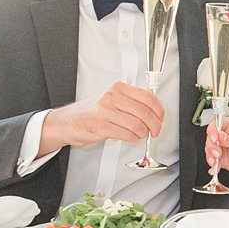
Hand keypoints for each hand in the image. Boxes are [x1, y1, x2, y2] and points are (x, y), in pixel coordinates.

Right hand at [42, 84, 164, 153]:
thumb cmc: (90, 112)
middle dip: (155, 125)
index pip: (149, 97)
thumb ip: (131, 99)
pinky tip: (131, 138)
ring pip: (138, 125)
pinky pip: (127, 135)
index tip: (161, 118)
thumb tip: (154, 103)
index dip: (160, 111)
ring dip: (143, 134)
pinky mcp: (102, 127)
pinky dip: (133, 139)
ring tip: (140, 135)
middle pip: (146, 112)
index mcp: (118, 88)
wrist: (67, 122)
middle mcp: (112, 97)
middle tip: (155, 131)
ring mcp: (106, 111)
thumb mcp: (112, 98)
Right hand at [206, 115, 228, 184]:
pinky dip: (212, 163)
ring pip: (208, 147)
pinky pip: (210, 158)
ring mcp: (218, 145)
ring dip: (211, 155)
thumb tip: (220, 135)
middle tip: (218, 152)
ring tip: (217, 160)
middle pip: (210, 136)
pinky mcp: (215, 155)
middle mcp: (221, 134)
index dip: (213, 130)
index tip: (215, 138)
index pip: (216, 123)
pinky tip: (214, 167)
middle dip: (212, 145)